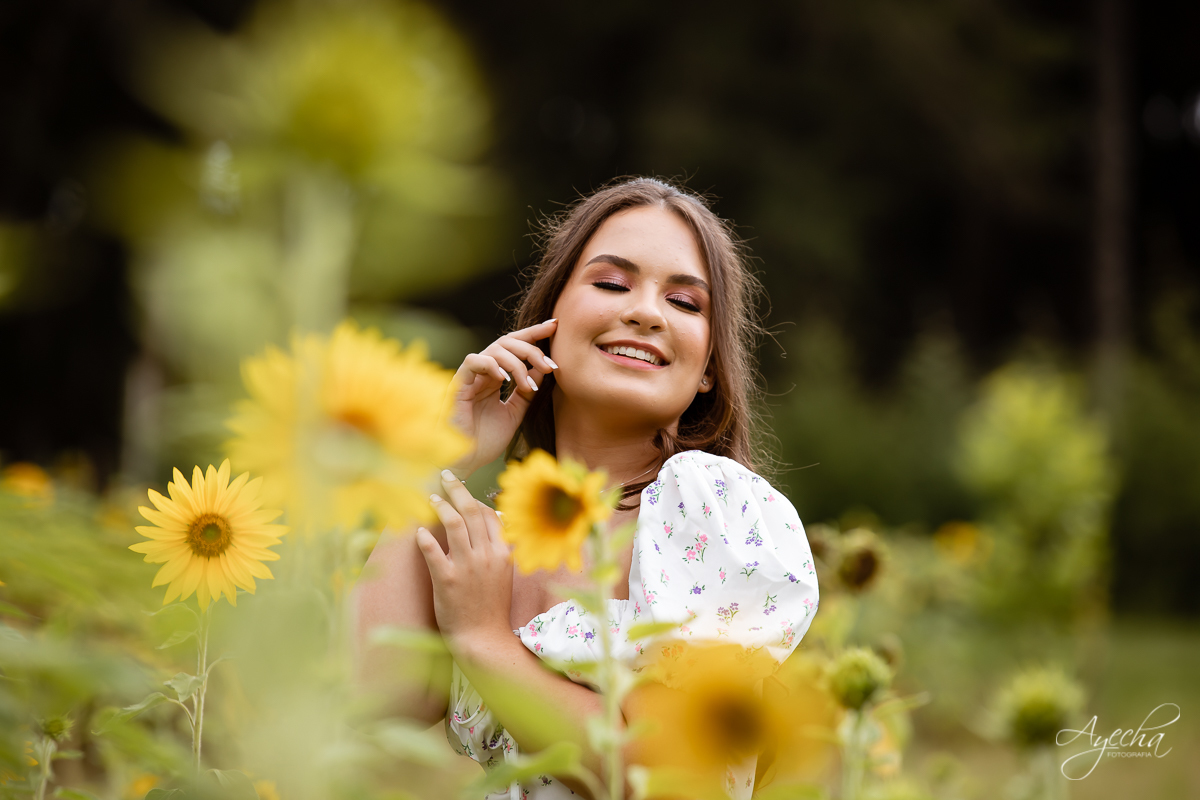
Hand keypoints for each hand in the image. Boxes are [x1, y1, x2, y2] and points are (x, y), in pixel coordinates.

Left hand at [416, 470, 513, 654]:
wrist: (483, 639)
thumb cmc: (491, 607)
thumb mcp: (504, 574)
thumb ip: (499, 548)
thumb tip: (493, 523)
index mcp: (503, 553)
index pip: (489, 514)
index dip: (474, 499)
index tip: (461, 491)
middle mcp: (487, 555)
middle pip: (471, 511)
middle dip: (457, 489)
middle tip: (445, 476)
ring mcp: (467, 567)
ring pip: (454, 524)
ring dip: (440, 506)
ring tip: (430, 497)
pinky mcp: (447, 580)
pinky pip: (433, 551)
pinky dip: (425, 537)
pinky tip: (418, 530)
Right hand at [445, 319, 557, 477]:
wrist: (465, 461)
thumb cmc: (485, 440)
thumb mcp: (515, 412)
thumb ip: (527, 390)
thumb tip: (543, 367)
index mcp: (496, 377)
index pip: (515, 346)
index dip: (535, 334)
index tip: (555, 327)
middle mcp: (484, 373)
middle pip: (508, 342)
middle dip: (532, 348)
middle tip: (549, 365)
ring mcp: (471, 377)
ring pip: (494, 349)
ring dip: (516, 363)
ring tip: (527, 385)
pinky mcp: (458, 385)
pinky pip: (473, 362)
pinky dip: (491, 365)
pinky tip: (504, 379)